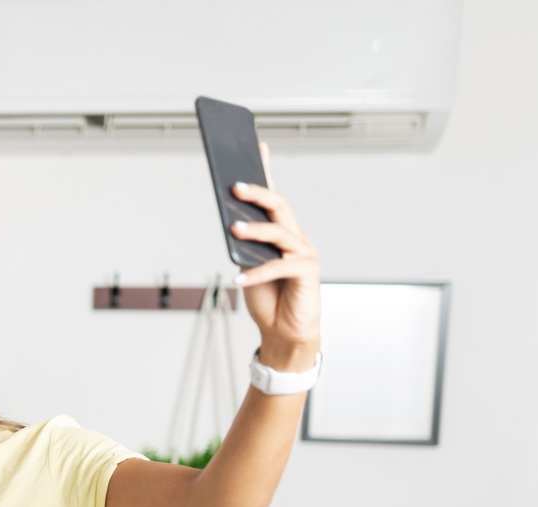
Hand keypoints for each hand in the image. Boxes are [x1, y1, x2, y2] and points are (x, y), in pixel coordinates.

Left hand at [232, 143, 320, 369]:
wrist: (284, 330)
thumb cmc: (267, 297)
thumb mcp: (248, 265)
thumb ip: (243, 245)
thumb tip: (230, 222)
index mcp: (280, 232)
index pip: (272, 196)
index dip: (265, 170)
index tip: (255, 145)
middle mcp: (295, 237)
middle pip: (278, 206)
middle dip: (257, 193)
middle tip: (234, 187)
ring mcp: (303, 253)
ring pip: (280, 233)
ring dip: (255, 231)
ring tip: (233, 230)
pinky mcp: (307, 273)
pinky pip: (280, 267)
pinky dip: (257, 273)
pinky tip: (237, 278)